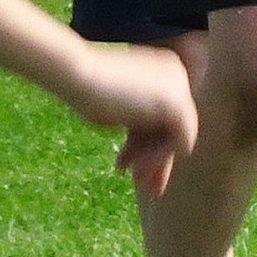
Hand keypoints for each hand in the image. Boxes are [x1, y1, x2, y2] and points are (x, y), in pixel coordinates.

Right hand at [65, 39, 195, 190]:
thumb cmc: (84, 91)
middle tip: (143, 185)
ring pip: (179, 135)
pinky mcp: (178, 102)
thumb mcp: (116, 112)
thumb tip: (152, 154)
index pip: (164, 117)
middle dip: (157, 158)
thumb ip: (139, 125)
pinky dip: (160, 158)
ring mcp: (180, 86)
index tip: (125, 166)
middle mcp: (177, 74)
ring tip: (135, 179)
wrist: (75, 73)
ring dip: (155, 160)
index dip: (146, 146)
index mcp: (163, 72)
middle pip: (173, 126)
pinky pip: (181, 140)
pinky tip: (138, 168)